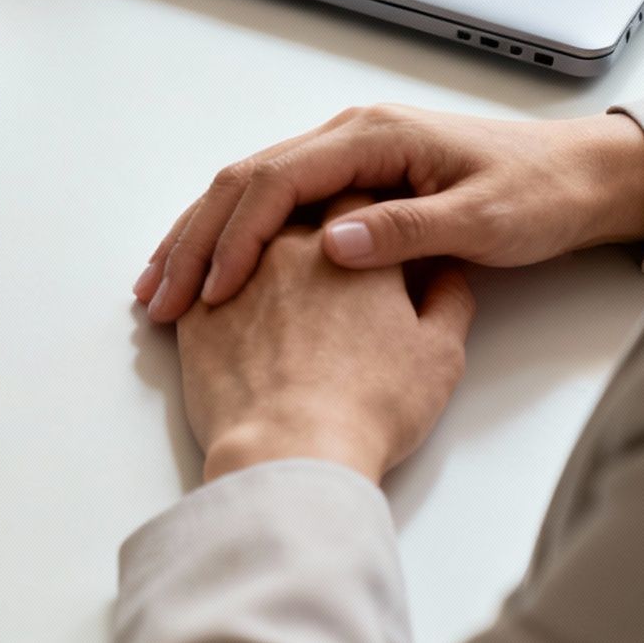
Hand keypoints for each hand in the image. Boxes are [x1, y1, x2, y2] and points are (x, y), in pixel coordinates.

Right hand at [135, 105, 643, 322]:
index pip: (277, 180)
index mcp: (373, 137)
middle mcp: (347, 137)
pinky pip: (267, 206)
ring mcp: (342, 155)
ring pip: (244, 192)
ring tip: (160, 289)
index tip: (214, 290)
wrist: (583, 175)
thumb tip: (334, 243)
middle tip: (159, 295)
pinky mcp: (345, 180)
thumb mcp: (484, 219)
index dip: (238, 237)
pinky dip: (226, 240)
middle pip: (243, 182)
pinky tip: (205, 275)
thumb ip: (408, 231)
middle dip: (194, 240)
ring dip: (198, 240)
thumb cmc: (540, 193)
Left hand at [174, 195, 476, 483]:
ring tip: (258, 271)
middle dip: (303, 219)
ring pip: (238, 240)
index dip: (363, 204)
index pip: (356, 195)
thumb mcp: (439, 355)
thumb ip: (447, 300)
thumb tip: (446, 271)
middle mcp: (289, 246)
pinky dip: (203, 280)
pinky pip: (196, 279)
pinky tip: (208, 296)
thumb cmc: (371, 405)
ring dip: (247, 247)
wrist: (292, 448)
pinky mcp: (197, 313)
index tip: (364, 218)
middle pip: (293, 208)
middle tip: (310, 241)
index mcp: (353, 245)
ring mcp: (237, 275)